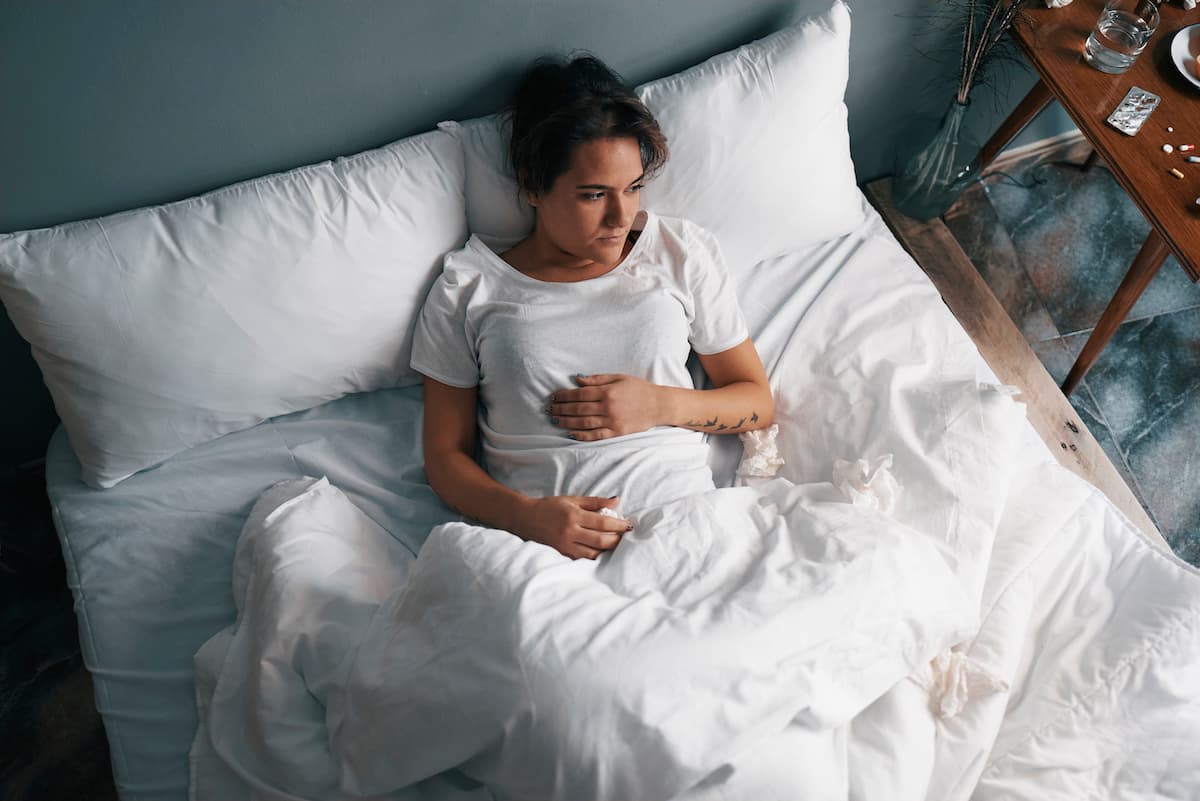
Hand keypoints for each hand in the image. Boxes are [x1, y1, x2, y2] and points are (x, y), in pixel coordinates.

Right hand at [513, 495, 631, 559]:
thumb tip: (617, 501)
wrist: (525, 518)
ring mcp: (565, 546)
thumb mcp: (572, 500)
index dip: (619, 525)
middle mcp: (570, 532)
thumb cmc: (550, 507)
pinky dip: (594, 557)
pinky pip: (582, 559)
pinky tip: (601, 552)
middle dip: (617, 540)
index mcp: (573, 516)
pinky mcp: (561, 554)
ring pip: (593, 554)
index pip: (602, 523)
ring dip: (608, 551)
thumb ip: (595, 502)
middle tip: (626, 537)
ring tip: (616, 544)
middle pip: (601, 541)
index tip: (629, 525)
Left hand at [547, 374, 663, 440]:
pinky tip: (570, 433)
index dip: (564, 396)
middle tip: (549, 409)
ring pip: (584, 423)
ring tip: (555, 420)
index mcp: (608, 392)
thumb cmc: (638, 388)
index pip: (580, 394)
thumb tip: (577, 379)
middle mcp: (608, 407)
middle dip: (561, 409)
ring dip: (567, 422)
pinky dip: (582, 435)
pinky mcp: (617, 432)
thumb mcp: (619, 378)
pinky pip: (596, 435)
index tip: (554, 397)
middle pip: (579, 409)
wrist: (658, 405)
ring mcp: (612, 421)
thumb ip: (597, 379)